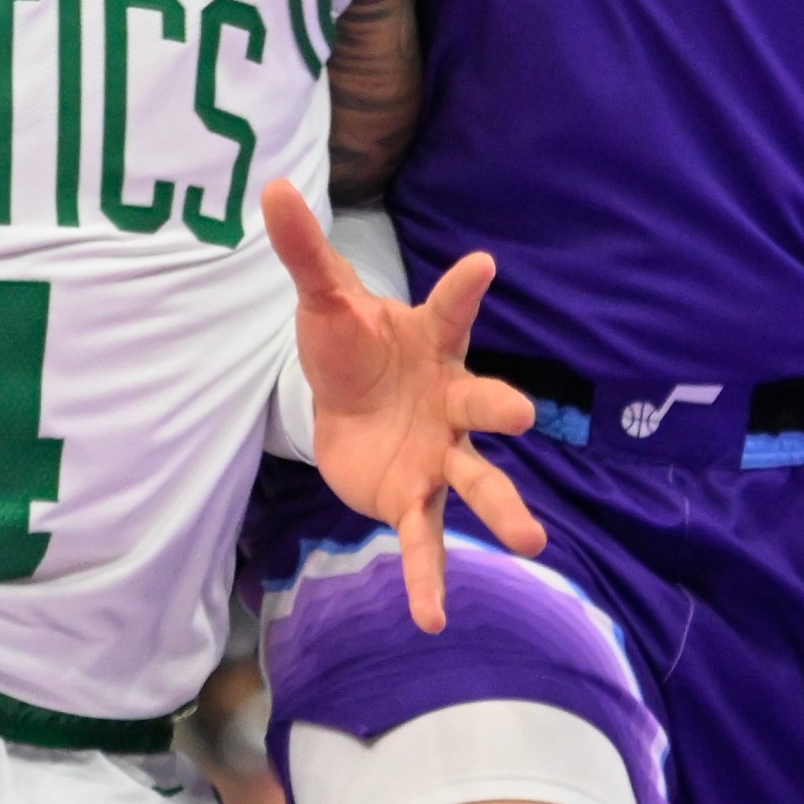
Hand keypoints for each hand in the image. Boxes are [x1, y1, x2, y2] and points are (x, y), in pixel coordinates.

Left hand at [262, 178, 545, 632]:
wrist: (344, 405)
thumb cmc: (350, 344)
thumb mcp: (323, 300)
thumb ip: (304, 250)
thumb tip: (271, 186)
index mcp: (433, 342)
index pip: (451, 309)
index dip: (464, 288)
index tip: (482, 264)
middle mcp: (450, 398)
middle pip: (481, 402)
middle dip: (501, 408)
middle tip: (522, 417)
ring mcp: (439, 453)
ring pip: (476, 480)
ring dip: (503, 508)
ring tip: (532, 541)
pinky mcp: (414, 498)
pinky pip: (426, 540)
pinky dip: (428, 579)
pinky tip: (433, 618)